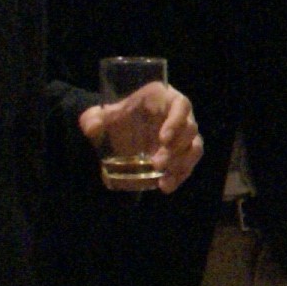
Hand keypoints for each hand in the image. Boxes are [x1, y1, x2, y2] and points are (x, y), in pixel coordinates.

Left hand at [80, 80, 203, 192]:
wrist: (118, 129)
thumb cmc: (116, 115)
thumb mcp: (100, 114)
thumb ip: (93, 118)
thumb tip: (92, 127)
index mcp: (165, 99)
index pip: (181, 106)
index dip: (176, 122)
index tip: (163, 138)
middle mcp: (180, 116)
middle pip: (190, 130)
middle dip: (176, 150)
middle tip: (157, 163)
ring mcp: (182, 136)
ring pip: (194, 148)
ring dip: (182, 165)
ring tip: (163, 180)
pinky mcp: (180, 153)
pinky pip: (188, 164)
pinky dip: (179, 176)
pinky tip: (166, 187)